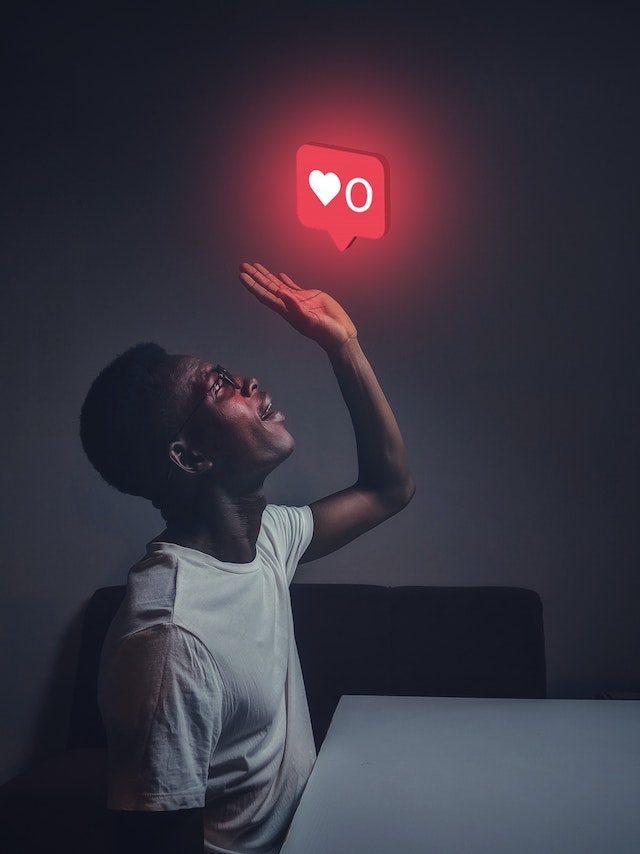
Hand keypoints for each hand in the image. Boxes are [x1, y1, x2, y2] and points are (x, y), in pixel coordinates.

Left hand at [239, 262, 356, 351]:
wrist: (340, 336)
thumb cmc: (326, 333)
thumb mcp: (311, 321)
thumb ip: (296, 308)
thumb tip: (282, 294)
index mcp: (287, 311)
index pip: (265, 296)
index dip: (253, 286)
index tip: (242, 276)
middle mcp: (289, 305)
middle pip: (267, 288)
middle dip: (255, 277)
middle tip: (243, 265)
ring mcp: (298, 301)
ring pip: (277, 285)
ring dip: (266, 276)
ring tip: (255, 266)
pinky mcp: (308, 297)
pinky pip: (292, 287)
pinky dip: (284, 280)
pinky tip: (279, 274)